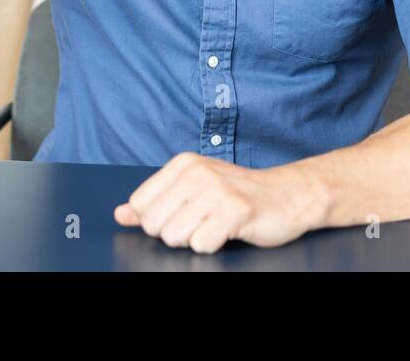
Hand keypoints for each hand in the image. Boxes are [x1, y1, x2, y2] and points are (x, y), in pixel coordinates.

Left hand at [114, 152, 329, 252]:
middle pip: (154, 224)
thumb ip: (154, 202)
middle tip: (204, 221)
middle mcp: (197, 173)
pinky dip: (213, 245)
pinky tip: (228, 231)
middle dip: (176, 232)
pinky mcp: (234, 211)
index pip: (141, 204)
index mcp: (183, 164)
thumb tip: (120, 214)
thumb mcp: (193, 189)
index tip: (185, 212)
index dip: (159, 219)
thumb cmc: (239, 193)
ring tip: (215, 225)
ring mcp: (216, 191)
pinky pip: (201, 244)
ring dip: (194, 239)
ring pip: (174, 237)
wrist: (289, 194)